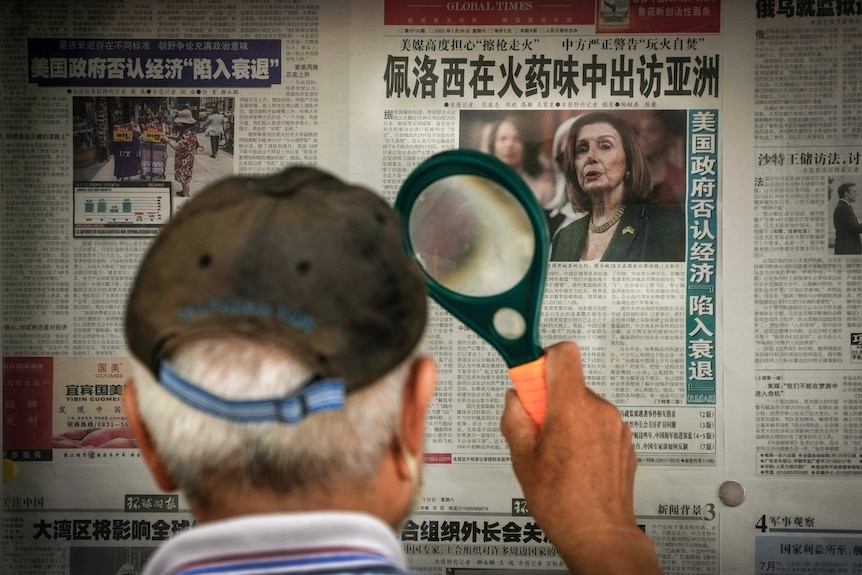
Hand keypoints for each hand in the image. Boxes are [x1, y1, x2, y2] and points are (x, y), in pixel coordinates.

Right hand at [501, 341, 661, 573]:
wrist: (600, 534)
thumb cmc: (562, 501)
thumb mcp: (521, 458)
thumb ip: (514, 418)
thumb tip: (515, 397)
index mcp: (571, 408)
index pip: (564, 354)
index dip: (543, 360)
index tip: (531, 380)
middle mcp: (599, 410)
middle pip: (569, 383)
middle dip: (549, 400)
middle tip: (537, 432)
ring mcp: (616, 425)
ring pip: (583, 405)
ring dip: (568, 419)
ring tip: (557, 455)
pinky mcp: (625, 441)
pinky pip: (599, 424)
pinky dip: (585, 434)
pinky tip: (575, 463)